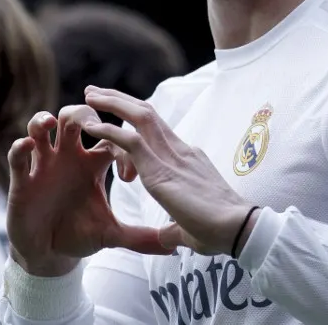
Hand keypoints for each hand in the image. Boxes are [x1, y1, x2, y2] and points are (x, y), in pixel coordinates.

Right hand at [5, 108, 170, 276]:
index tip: (129, 178)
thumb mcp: (112, 234)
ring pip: (41, 126)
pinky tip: (28, 146)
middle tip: (93, 123)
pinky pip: (17, 155)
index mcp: (94, 163)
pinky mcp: (22, 179)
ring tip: (50, 123)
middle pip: (76, 116)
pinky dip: (20, 146)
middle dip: (85, 112)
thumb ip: (141, 237)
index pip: (111, 136)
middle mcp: (69, 156)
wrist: (49, 253)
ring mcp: (44, 164)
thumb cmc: (80, 234)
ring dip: (44, 119)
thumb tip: (173, 246)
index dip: (122, 146)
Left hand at [82, 86, 255, 256]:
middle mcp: (180, 150)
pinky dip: (108, 131)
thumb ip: (175, 226)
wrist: (237, 228)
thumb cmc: (219, 230)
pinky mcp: (160, 170)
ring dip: (112, 103)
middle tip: (95, 92)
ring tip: (89, 95)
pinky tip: (91, 127)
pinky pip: (130, 141)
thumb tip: (167, 236)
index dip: (134, 124)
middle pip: (147, 114)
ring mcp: (171, 156)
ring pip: (139, 116)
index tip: (114, 120)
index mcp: (188, 159)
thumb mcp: (189, 226)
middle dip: (120, 100)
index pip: (157, 132)